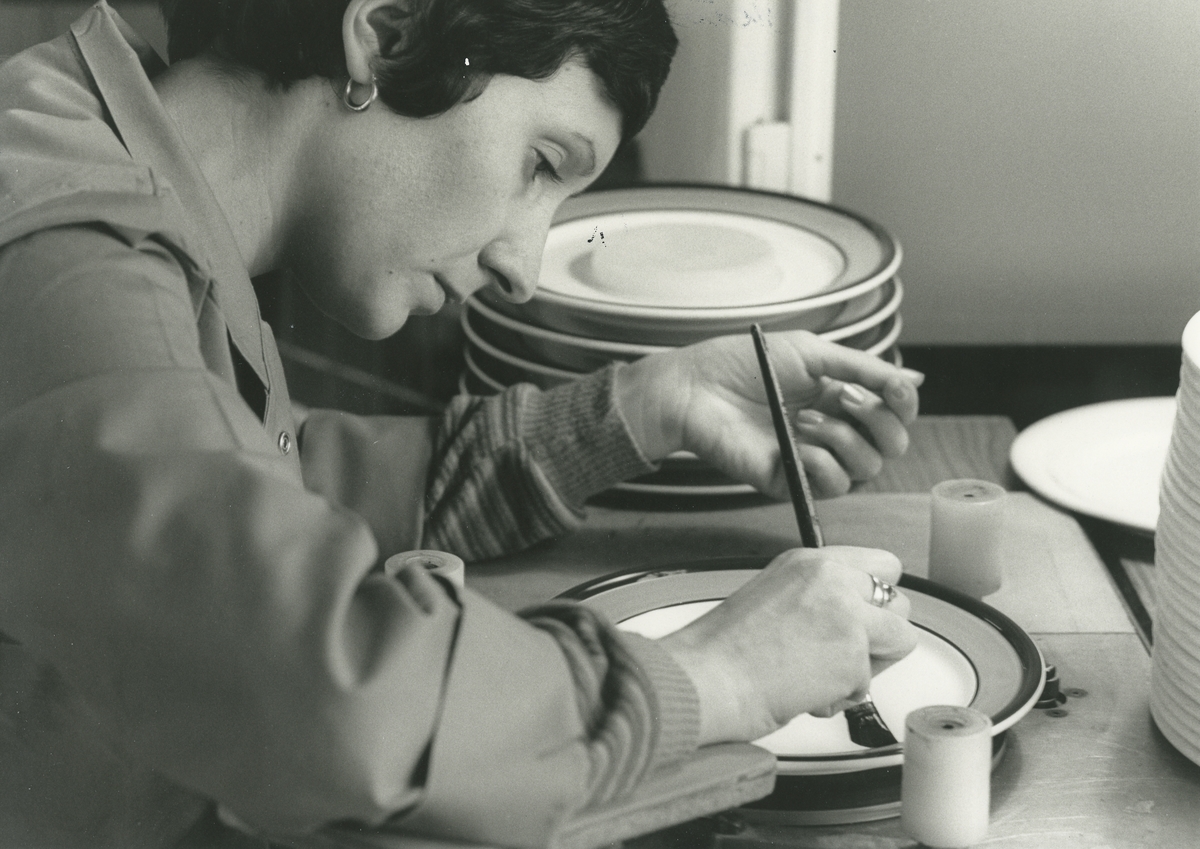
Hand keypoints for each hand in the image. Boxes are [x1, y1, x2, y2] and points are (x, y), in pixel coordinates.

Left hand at [614, 330, 922, 497]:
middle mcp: (835, 429)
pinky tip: (797, 446)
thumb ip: (864, 367)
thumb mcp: (811, 353)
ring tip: (802, 418)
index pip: (896, 412)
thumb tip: (914, 379)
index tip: (891, 388)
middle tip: (841, 397)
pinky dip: (823, 463)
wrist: (696, 388)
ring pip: (868, 467)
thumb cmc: (743, 364)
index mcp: (841, 397)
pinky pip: (834, 485)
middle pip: (892, 444)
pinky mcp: (792, 481)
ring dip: (843, 437)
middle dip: (878, 419)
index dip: (903, 404)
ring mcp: (814, 458)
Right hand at [658, 546, 917, 744]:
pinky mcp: (853, 654)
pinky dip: (844, 695)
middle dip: (882, 633)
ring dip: (869, 665)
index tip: (861, 617)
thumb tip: (852, 617)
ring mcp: (847, 615)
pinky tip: (809, 692)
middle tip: (845, 652)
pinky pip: (870, 683)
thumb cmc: (726, 651)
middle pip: (899, 601)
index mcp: (809, 562)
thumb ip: (817, 597)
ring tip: (824, 675)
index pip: (880, 565)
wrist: (707, 678)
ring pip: (900, 640)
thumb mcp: (774, 595)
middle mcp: (832, 579)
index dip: (875, 598)